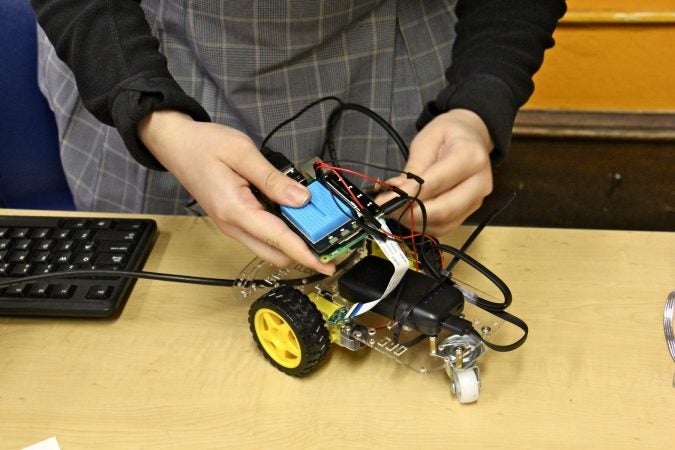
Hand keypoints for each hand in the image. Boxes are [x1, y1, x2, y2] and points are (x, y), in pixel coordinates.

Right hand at [138, 110, 334, 274]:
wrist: (175, 144)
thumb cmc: (204, 145)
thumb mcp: (242, 153)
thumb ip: (273, 179)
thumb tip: (302, 200)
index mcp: (236, 211)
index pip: (279, 240)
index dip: (306, 255)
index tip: (327, 265)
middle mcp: (233, 226)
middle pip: (276, 253)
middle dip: (303, 248)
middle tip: (326, 229)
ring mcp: (231, 226)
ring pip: (269, 246)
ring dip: (291, 238)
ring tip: (312, 216)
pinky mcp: (233, 220)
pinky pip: (261, 234)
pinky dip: (280, 228)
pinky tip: (290, 208)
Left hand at [377, 109, 493, 235]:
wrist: (472, 137)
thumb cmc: (447, 133)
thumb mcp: (426, 142)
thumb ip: (413, 170)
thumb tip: (395, 194)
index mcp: (470, 157)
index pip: (436, 183)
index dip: (408, 196)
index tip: (383, 202)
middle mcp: (480, 183)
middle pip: (444, 210)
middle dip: (410, 214)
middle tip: (386, 209)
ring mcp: (477, 200)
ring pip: (444, 223)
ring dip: (414, 222)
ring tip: (394, 210)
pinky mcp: (470, 211)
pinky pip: (445, 227)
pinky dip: (423, 225)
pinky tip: (408, 215)